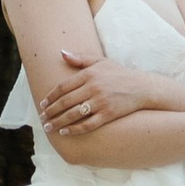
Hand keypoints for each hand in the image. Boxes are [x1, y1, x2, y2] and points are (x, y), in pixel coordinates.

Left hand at [40, 48, 158, 134]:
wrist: (142, 87)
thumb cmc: (118, 74)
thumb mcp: (100, 61)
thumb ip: (79, 58)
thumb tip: (61, 52)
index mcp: (89, 74)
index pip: (64, 86)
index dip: (51, 96)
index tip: (42, 104)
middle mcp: (93, 88)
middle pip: (66, 101)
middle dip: (51, 111)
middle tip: (42, 118)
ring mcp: (101, 102)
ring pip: (74, 114)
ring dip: (58, 122)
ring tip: (48, 127)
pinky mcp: (108, 114)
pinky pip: (88, 124)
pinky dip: (74, 129)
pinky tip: (64, 132)